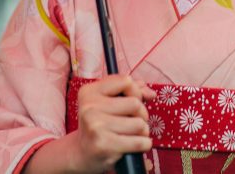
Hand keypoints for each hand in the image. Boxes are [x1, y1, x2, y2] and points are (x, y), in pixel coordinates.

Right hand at [24, 75, 155, 173]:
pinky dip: (144, 144)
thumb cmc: (101, 124)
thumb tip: (151, 94)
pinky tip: (136, 144)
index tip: (133, 100)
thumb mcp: (109, 102)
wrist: (83, 154)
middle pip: (135, 103)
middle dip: (141, 113)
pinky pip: (139, 141)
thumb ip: (131, 91)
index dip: (136, 91)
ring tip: (132, 134)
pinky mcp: (104, 145)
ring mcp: (95, 127)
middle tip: (133, 121)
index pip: (126, 81)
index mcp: (89, 92)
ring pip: (139, 123)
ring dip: (143, 130)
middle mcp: (89, 108)